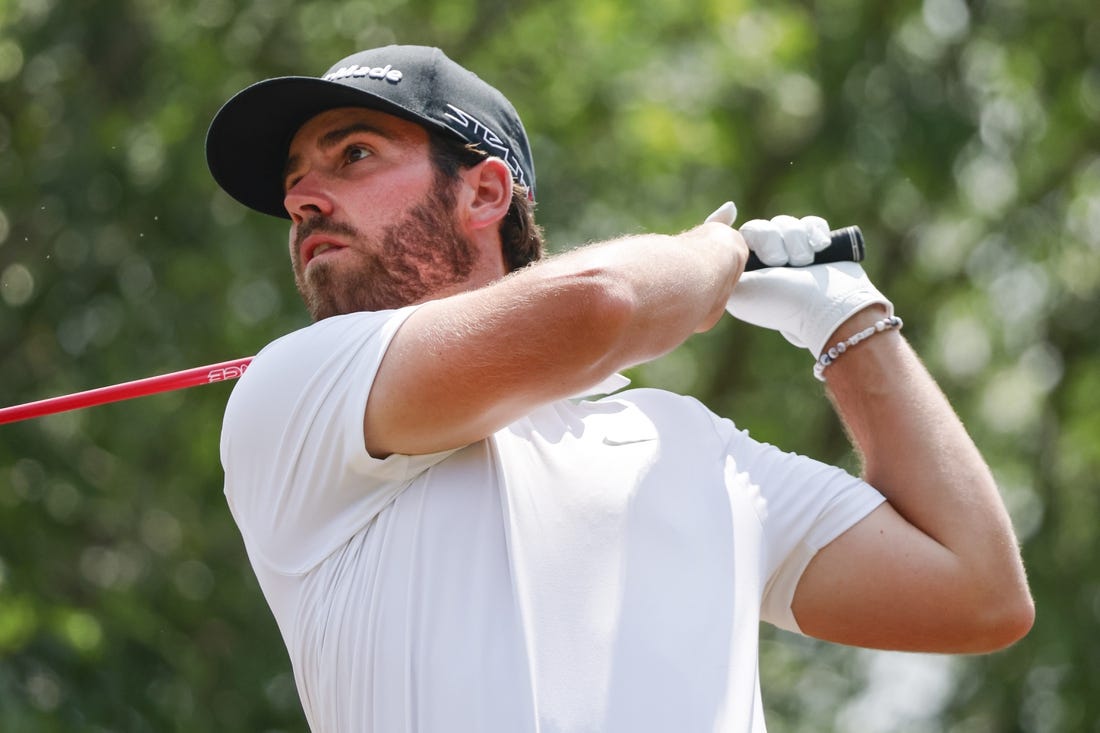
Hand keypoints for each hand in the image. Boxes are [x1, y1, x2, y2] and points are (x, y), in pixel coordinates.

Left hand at [725, 214, 892, 356]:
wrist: (825, 308)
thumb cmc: (780, 304)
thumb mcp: (739, 293)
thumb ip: (721, 271)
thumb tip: (714, 249)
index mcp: (747, 271)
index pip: (736, 238)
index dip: (732, 226)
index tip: (730, 213)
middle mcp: (768, 261)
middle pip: (760, 227)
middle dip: (771, 241)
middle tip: (779, 263)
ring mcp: (794, 253)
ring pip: (786, 223)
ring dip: (796, 241)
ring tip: (804, 263)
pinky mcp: (818, 246)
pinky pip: (812, 222)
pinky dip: (816, 232)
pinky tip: (820, 247)